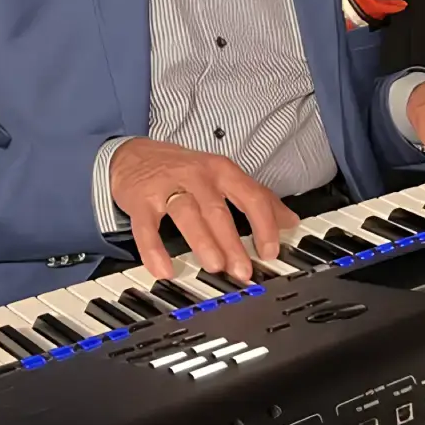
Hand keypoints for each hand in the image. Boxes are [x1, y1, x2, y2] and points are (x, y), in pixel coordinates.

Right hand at [108, 139, 298, 285]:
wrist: (133, 155)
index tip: (271, 251)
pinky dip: (154, 249)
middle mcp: (198, 176)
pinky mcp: (141, 200)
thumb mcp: (224, 176)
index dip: (264, 224)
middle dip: (233, 241)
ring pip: (187, 214)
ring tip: (215, 266)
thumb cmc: (184, 169)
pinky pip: (147, 227)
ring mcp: (168, 187)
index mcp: (223, 171)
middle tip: (243, 269)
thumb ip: (257, 197)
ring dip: (203, 241)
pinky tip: (164, 269)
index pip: (251, 196)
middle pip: (218, 209)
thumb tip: (290, 220)